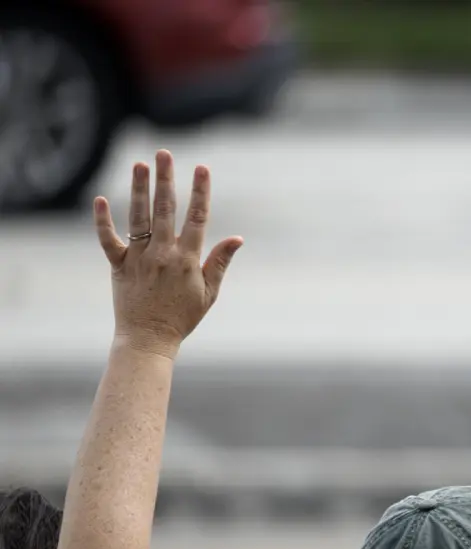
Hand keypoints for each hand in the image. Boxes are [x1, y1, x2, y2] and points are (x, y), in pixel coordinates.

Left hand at [94, 150, 242, 357]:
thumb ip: (219, 262)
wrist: (149, 339)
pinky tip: (100, 199)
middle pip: (165, 209)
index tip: (202, 169)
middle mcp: (163, 254)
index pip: (197, 218)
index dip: (200, 192)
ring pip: (138, 217)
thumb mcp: (209, 293)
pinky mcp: (119, 266)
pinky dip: (103, 220)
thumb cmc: (182, 317)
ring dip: (139, 189)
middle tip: (165, 154)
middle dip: (166, 179)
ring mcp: (139, 258)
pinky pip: (108, 240)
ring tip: (140, 164)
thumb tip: (237, 238)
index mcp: (188, 260)